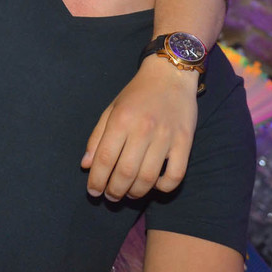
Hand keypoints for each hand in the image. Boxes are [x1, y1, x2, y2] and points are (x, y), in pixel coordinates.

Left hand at [81, 56, 198, 199]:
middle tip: (110, 196)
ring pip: (148, 178)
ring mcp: (166, 136)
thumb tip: (86, 165)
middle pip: (125, 173)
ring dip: (135, 193)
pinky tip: (154, 186)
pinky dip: (163, 187)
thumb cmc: (137, 93)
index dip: (96, 180)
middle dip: (114, 191)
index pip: (104, 159)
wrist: (170, 74)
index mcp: (121, 120)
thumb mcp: (111, 109)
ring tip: (128, 194)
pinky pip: (175, 175)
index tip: (93, 191)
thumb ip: (97, 137)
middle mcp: (143, 129)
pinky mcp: (185, 141)